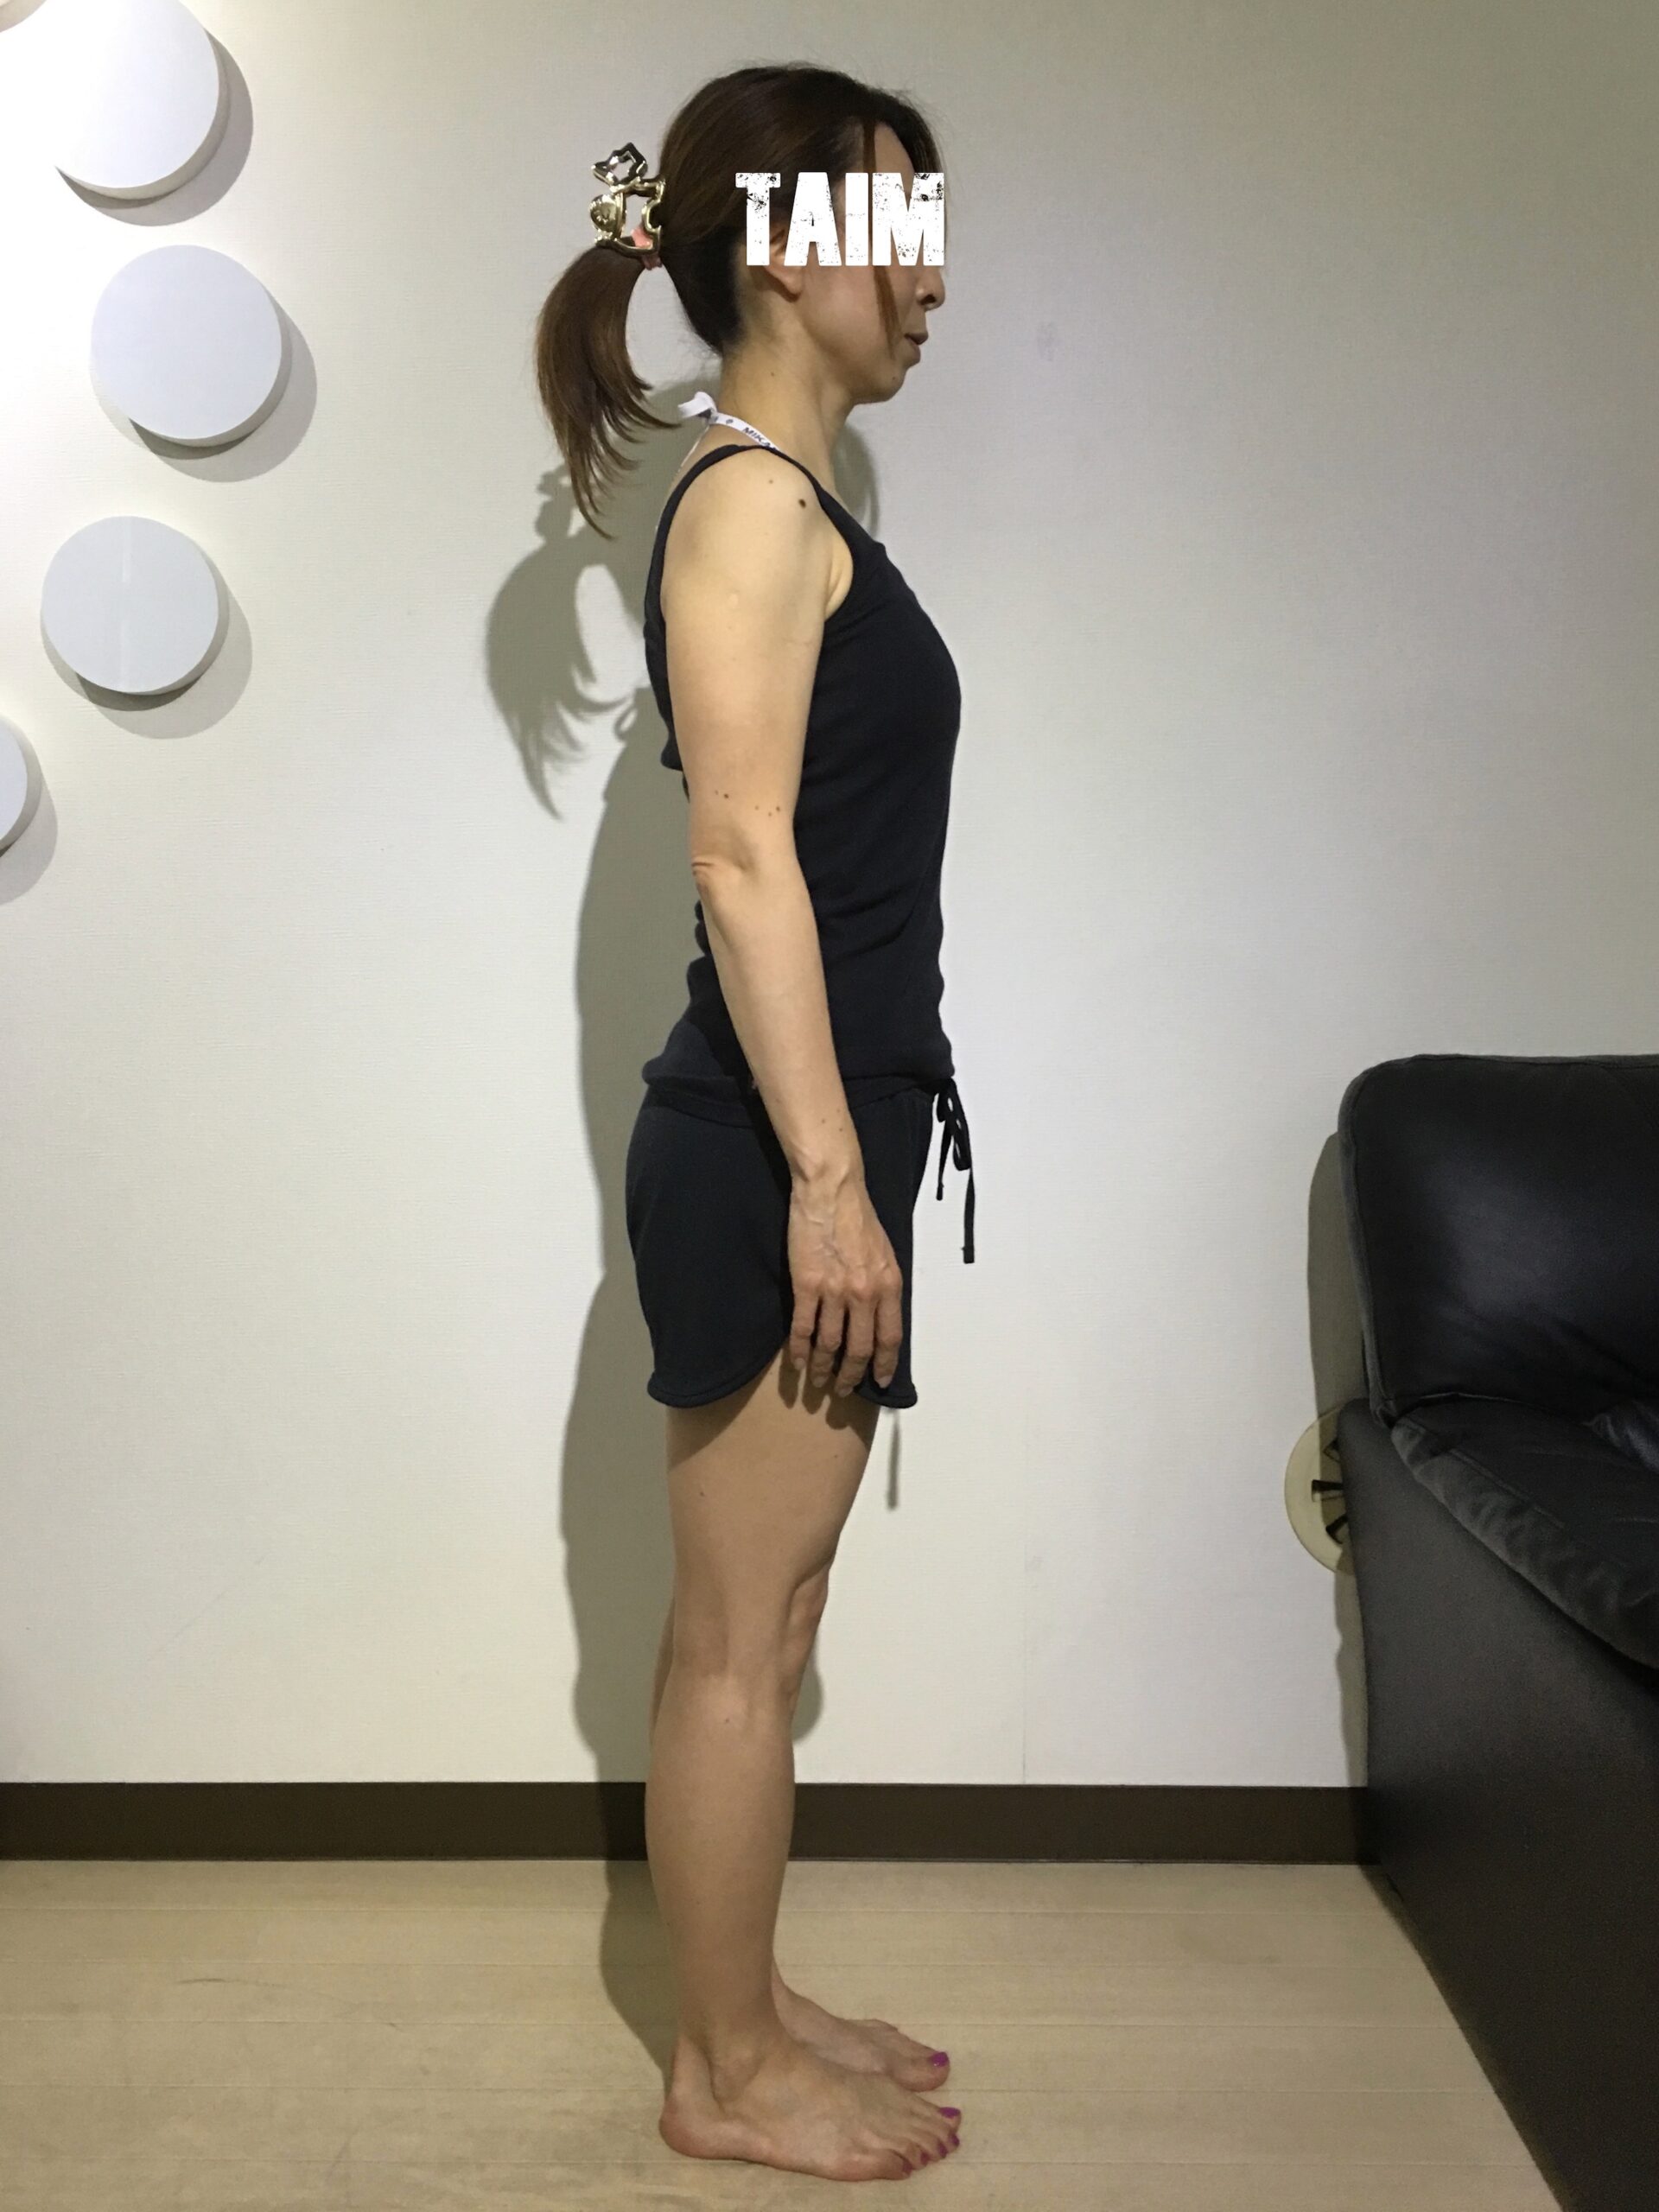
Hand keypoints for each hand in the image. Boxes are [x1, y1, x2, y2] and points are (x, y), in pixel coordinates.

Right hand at [786, 1169, 904, 1395]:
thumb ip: (884, 1286)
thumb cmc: (858, 1217)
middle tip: (845, 1389)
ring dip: (823, 1367)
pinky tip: (797, 1362)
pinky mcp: (806, 1285)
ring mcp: (834, 1292)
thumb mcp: (885, 1253)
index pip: (890, 1338)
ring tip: (819, 1381)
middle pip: (859, 1348)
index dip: (884, 1364)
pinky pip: (803, 1328)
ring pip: (829, 1344)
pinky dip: (799, 1350)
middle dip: (851, 1375)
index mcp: (888, 1286)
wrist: (831, 1191)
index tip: (880, 1381)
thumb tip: (880, 1315)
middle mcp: (864, 1294)